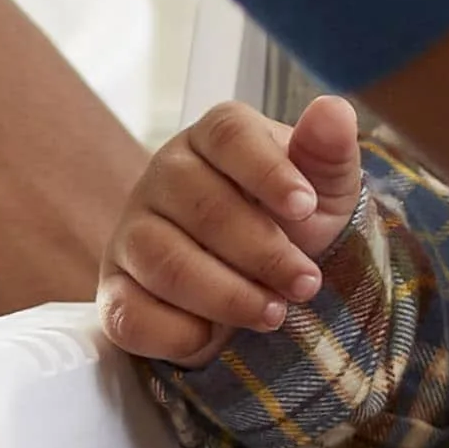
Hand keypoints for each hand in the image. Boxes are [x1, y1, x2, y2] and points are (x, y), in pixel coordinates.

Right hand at [99, 94, 363, 366]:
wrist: (262, 290)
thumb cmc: (294, 230)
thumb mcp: (326, 194)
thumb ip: (328, 154)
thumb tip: (333, 109)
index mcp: (212, 140)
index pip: (228, 134)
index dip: (267, 169)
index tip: (306, 207)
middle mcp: (163, 178)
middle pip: (200, 205)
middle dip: (262, 251)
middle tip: (306, 283)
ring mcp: (132, 234)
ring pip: (163, 262)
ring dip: (226, 295)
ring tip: (273, 314)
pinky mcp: (115, 291)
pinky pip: (127, 314)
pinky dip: (176, 334)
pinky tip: (213, 338)